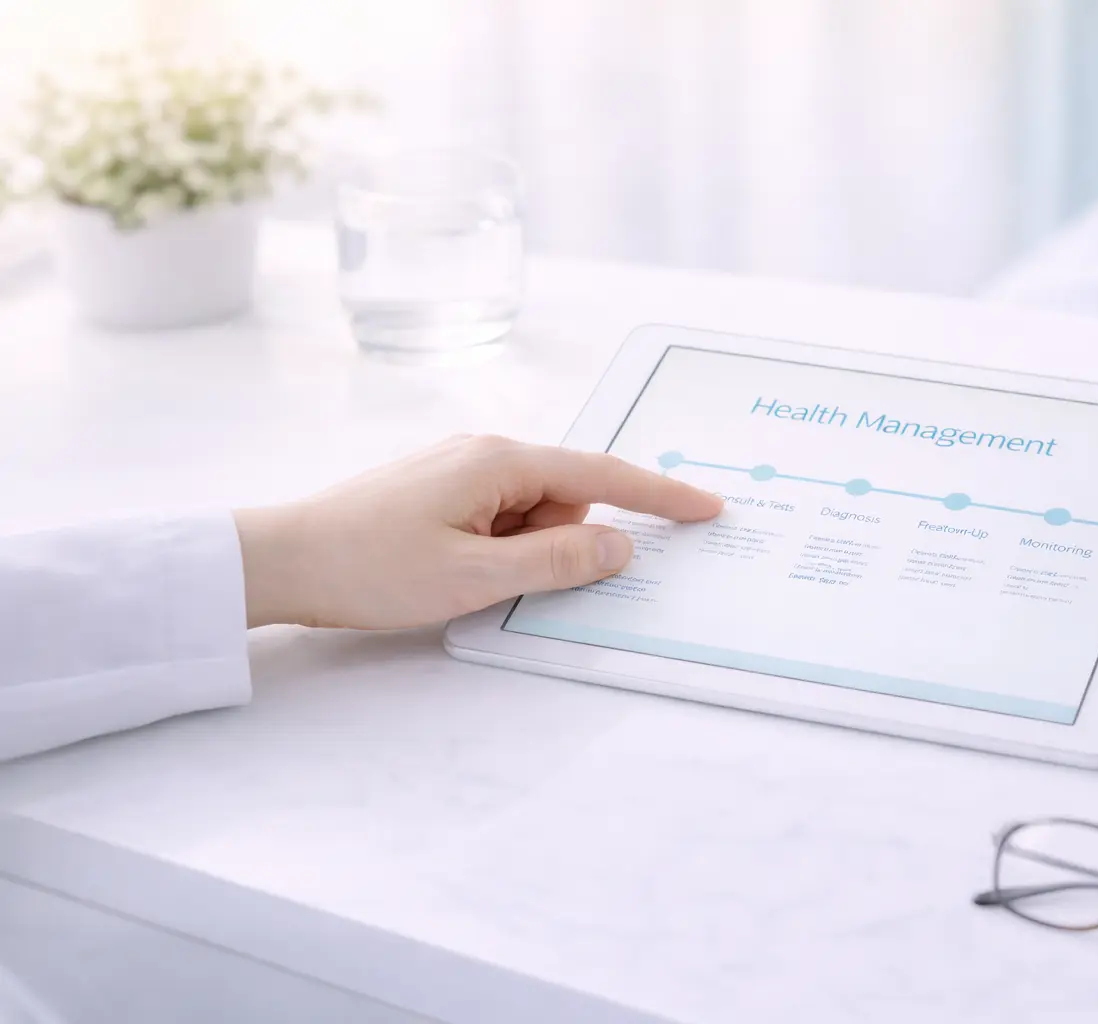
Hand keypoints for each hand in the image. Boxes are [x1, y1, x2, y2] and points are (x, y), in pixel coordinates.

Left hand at [233, 435, 722, 628]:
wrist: (278, 559)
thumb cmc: (370, 567)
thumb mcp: (475, 577)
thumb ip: (558, 560)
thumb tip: (621, 545)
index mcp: (500, 460)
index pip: (604, 474)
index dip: (661, 495)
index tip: (709, 509)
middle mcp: (484, 450)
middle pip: (565, 497)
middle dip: (556, 542)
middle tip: (497, 579)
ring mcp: (459, 468)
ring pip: (531, 512)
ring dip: (519, 551)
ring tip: (459, 577)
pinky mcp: (439, 490)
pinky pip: (499, 517)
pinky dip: (497, 548)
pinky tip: (450, 570)